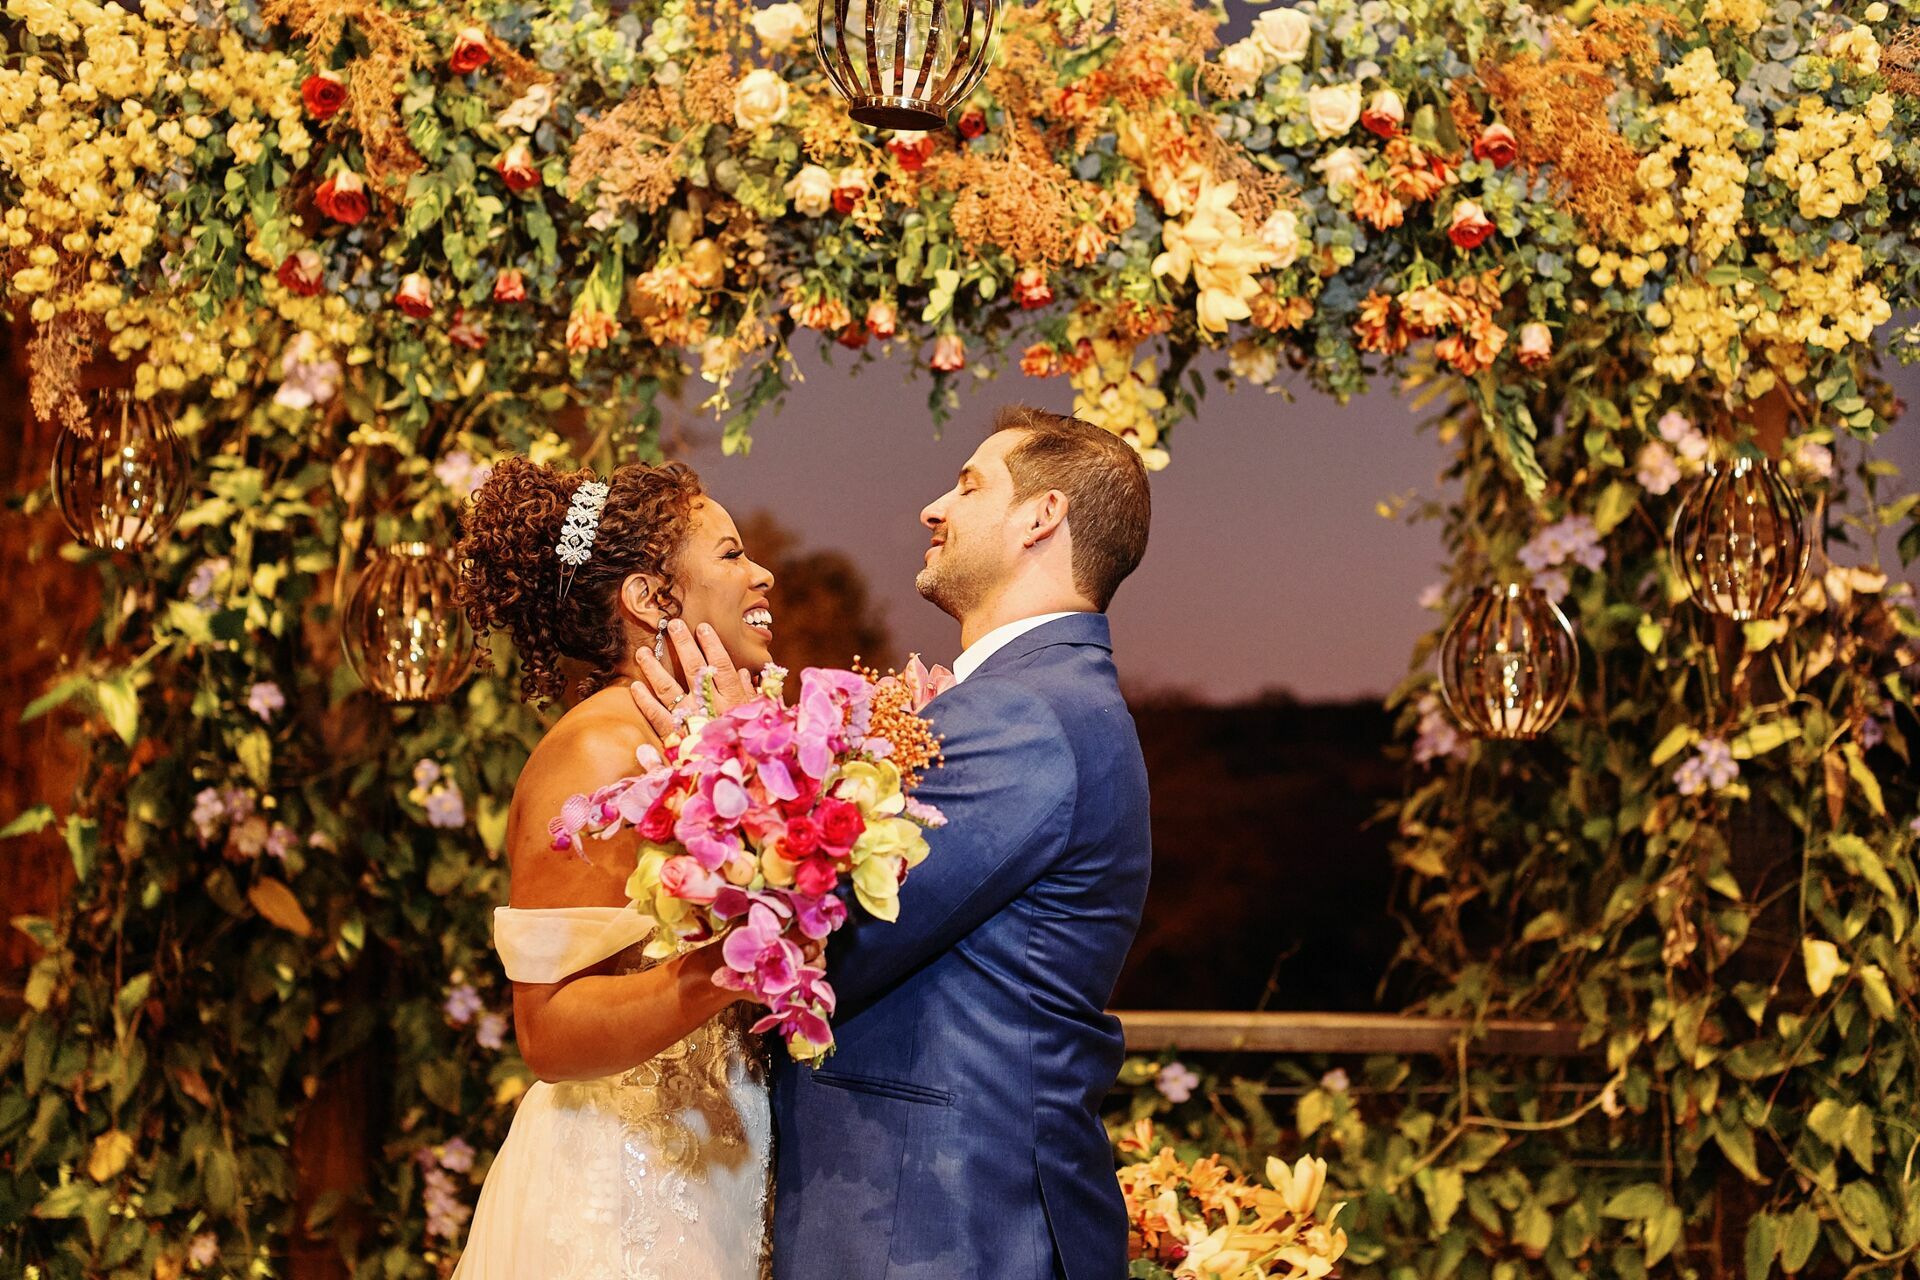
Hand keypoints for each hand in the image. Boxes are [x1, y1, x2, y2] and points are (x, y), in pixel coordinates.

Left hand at [629, 619, 753, 738]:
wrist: (734, 778)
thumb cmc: (750, 746)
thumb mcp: (759, 718)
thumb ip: (752, 695)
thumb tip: (744, 672)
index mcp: (733, 700)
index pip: (722, 665)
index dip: (712, 645)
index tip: (702, 627)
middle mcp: (710, 706)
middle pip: (694, 669)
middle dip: (683, 644)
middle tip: (672, 624)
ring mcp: (690, 720)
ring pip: (670, 688)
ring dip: (655, 668)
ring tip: (642, 651)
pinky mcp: (675, 737)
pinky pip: (657, 716)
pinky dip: (645, 701)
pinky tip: (634, 686)